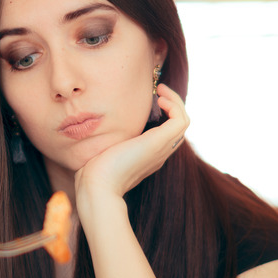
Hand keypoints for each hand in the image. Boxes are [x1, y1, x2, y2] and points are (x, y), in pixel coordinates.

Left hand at [74, 84, 188, 209]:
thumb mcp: (104, 151)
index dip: (164, 114)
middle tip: (158, 91)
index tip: (150, 100)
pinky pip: (181, 120)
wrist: (97, 186)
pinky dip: (174, 105)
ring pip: (183, 121)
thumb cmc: (93, 173)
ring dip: (175, 101)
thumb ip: (109, 142)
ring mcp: (161, 149)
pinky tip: (159, 99)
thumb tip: (98, 129)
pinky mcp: (158, 143)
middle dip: (172, 104)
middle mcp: (159, 153)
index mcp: (148, 156)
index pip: (167, 133)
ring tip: (160, 91)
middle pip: (179, 126)